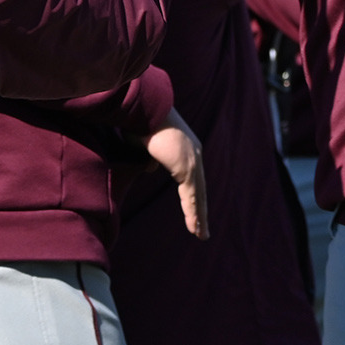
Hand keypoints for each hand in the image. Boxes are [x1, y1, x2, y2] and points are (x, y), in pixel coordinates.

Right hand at [145, 108, 207, 239]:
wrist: (144, 109)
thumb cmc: (141, 122)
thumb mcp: (146, 143)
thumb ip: (151, 157)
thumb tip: (152, 168)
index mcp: (187, 148)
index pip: (193, 178)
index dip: (193, 196)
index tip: (195, 211)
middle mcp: (194, 154)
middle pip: (199, 189)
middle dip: (200, 210)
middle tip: (203, 229)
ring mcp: (192, 160)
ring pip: (197, 196)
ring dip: (199, 217)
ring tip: (201, 235)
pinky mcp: (186, 167)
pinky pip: (191, 196)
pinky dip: (193, 213)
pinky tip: (195, 228)